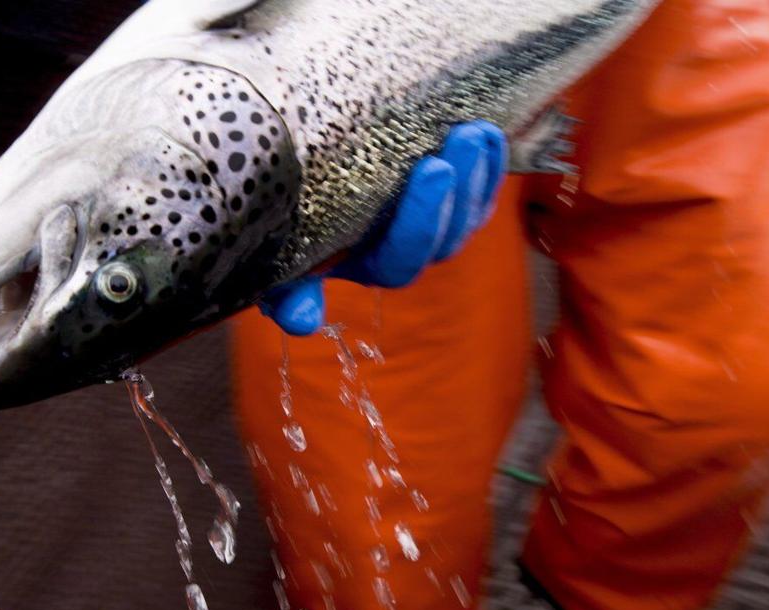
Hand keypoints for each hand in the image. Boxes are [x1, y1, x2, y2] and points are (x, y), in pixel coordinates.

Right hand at [260, 121, 507, 335]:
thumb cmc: (281, 207)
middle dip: (459, 188)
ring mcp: (432, 227)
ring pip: (468, 215)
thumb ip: (285, 287)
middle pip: (445, 238)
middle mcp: (405, 253)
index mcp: (367, 265)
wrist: (292, 163)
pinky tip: (493, 132)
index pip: (403, 259)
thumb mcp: (275, 247)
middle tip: (463, 139)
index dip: (423, 217)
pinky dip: (490, 164)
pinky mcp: (451, 201)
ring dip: (479, 174)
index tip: (433, 168)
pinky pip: (481, 193)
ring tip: (478, 130)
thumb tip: (302, 320)